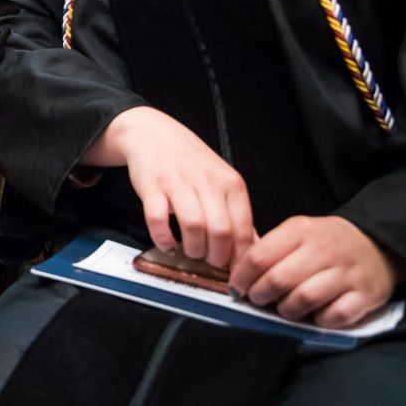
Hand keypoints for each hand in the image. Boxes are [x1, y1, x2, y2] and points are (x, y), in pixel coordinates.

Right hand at [86, 106, 256, 269]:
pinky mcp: (152, 186)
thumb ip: (236, 214)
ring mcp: (178, 183)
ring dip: (192, 249)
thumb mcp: (222, 182)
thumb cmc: (190, 162)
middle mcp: (207, 182)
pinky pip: (158, 219)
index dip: (239, 259)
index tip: (233, 272)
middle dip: (216, 257)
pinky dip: (163, 238)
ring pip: (193, 226)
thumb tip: (253, 250)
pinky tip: (167, 242)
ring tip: (189, 251)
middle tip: (210, 261)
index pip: (244, 230)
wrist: (154, 134)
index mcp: (231, 184)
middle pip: (220, 232)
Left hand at [230, 216, 405, 328]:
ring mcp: (347, 273)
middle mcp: (324, 250)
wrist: (377, 244)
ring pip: (305, 298)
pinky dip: (320, 320)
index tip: (237, 288)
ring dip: (288, 310)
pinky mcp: (366, 295)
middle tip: (258, 300)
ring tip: (285, 309)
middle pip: (278, 279)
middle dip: (260, 296)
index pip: (259, 256)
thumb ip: (271, 250)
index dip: (242, 277)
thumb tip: (239, 277)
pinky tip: (316, 315)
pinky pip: (335, 315)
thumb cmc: (326, 242)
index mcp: (301, 231)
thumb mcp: (297, 233)